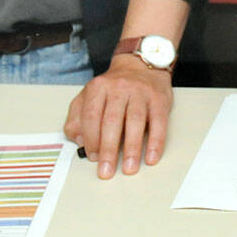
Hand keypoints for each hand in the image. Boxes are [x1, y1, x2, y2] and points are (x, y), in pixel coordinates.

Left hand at [64, 55, 172, 177]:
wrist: (140, 66)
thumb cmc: (113, 88)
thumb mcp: (89, 96)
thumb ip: (77, 117)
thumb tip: (79, 140)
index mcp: (98, 88)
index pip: (91, 116)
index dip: (91, 139)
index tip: (92, 157)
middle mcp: (119, 88)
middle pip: (112, 121)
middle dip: (109, 150)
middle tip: (107, 171)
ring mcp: (140, 93)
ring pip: (135, 122)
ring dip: (132, 148)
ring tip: (129, 168)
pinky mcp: (159, 99)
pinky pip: (158, 122)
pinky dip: (156, 142)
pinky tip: (151, 157)